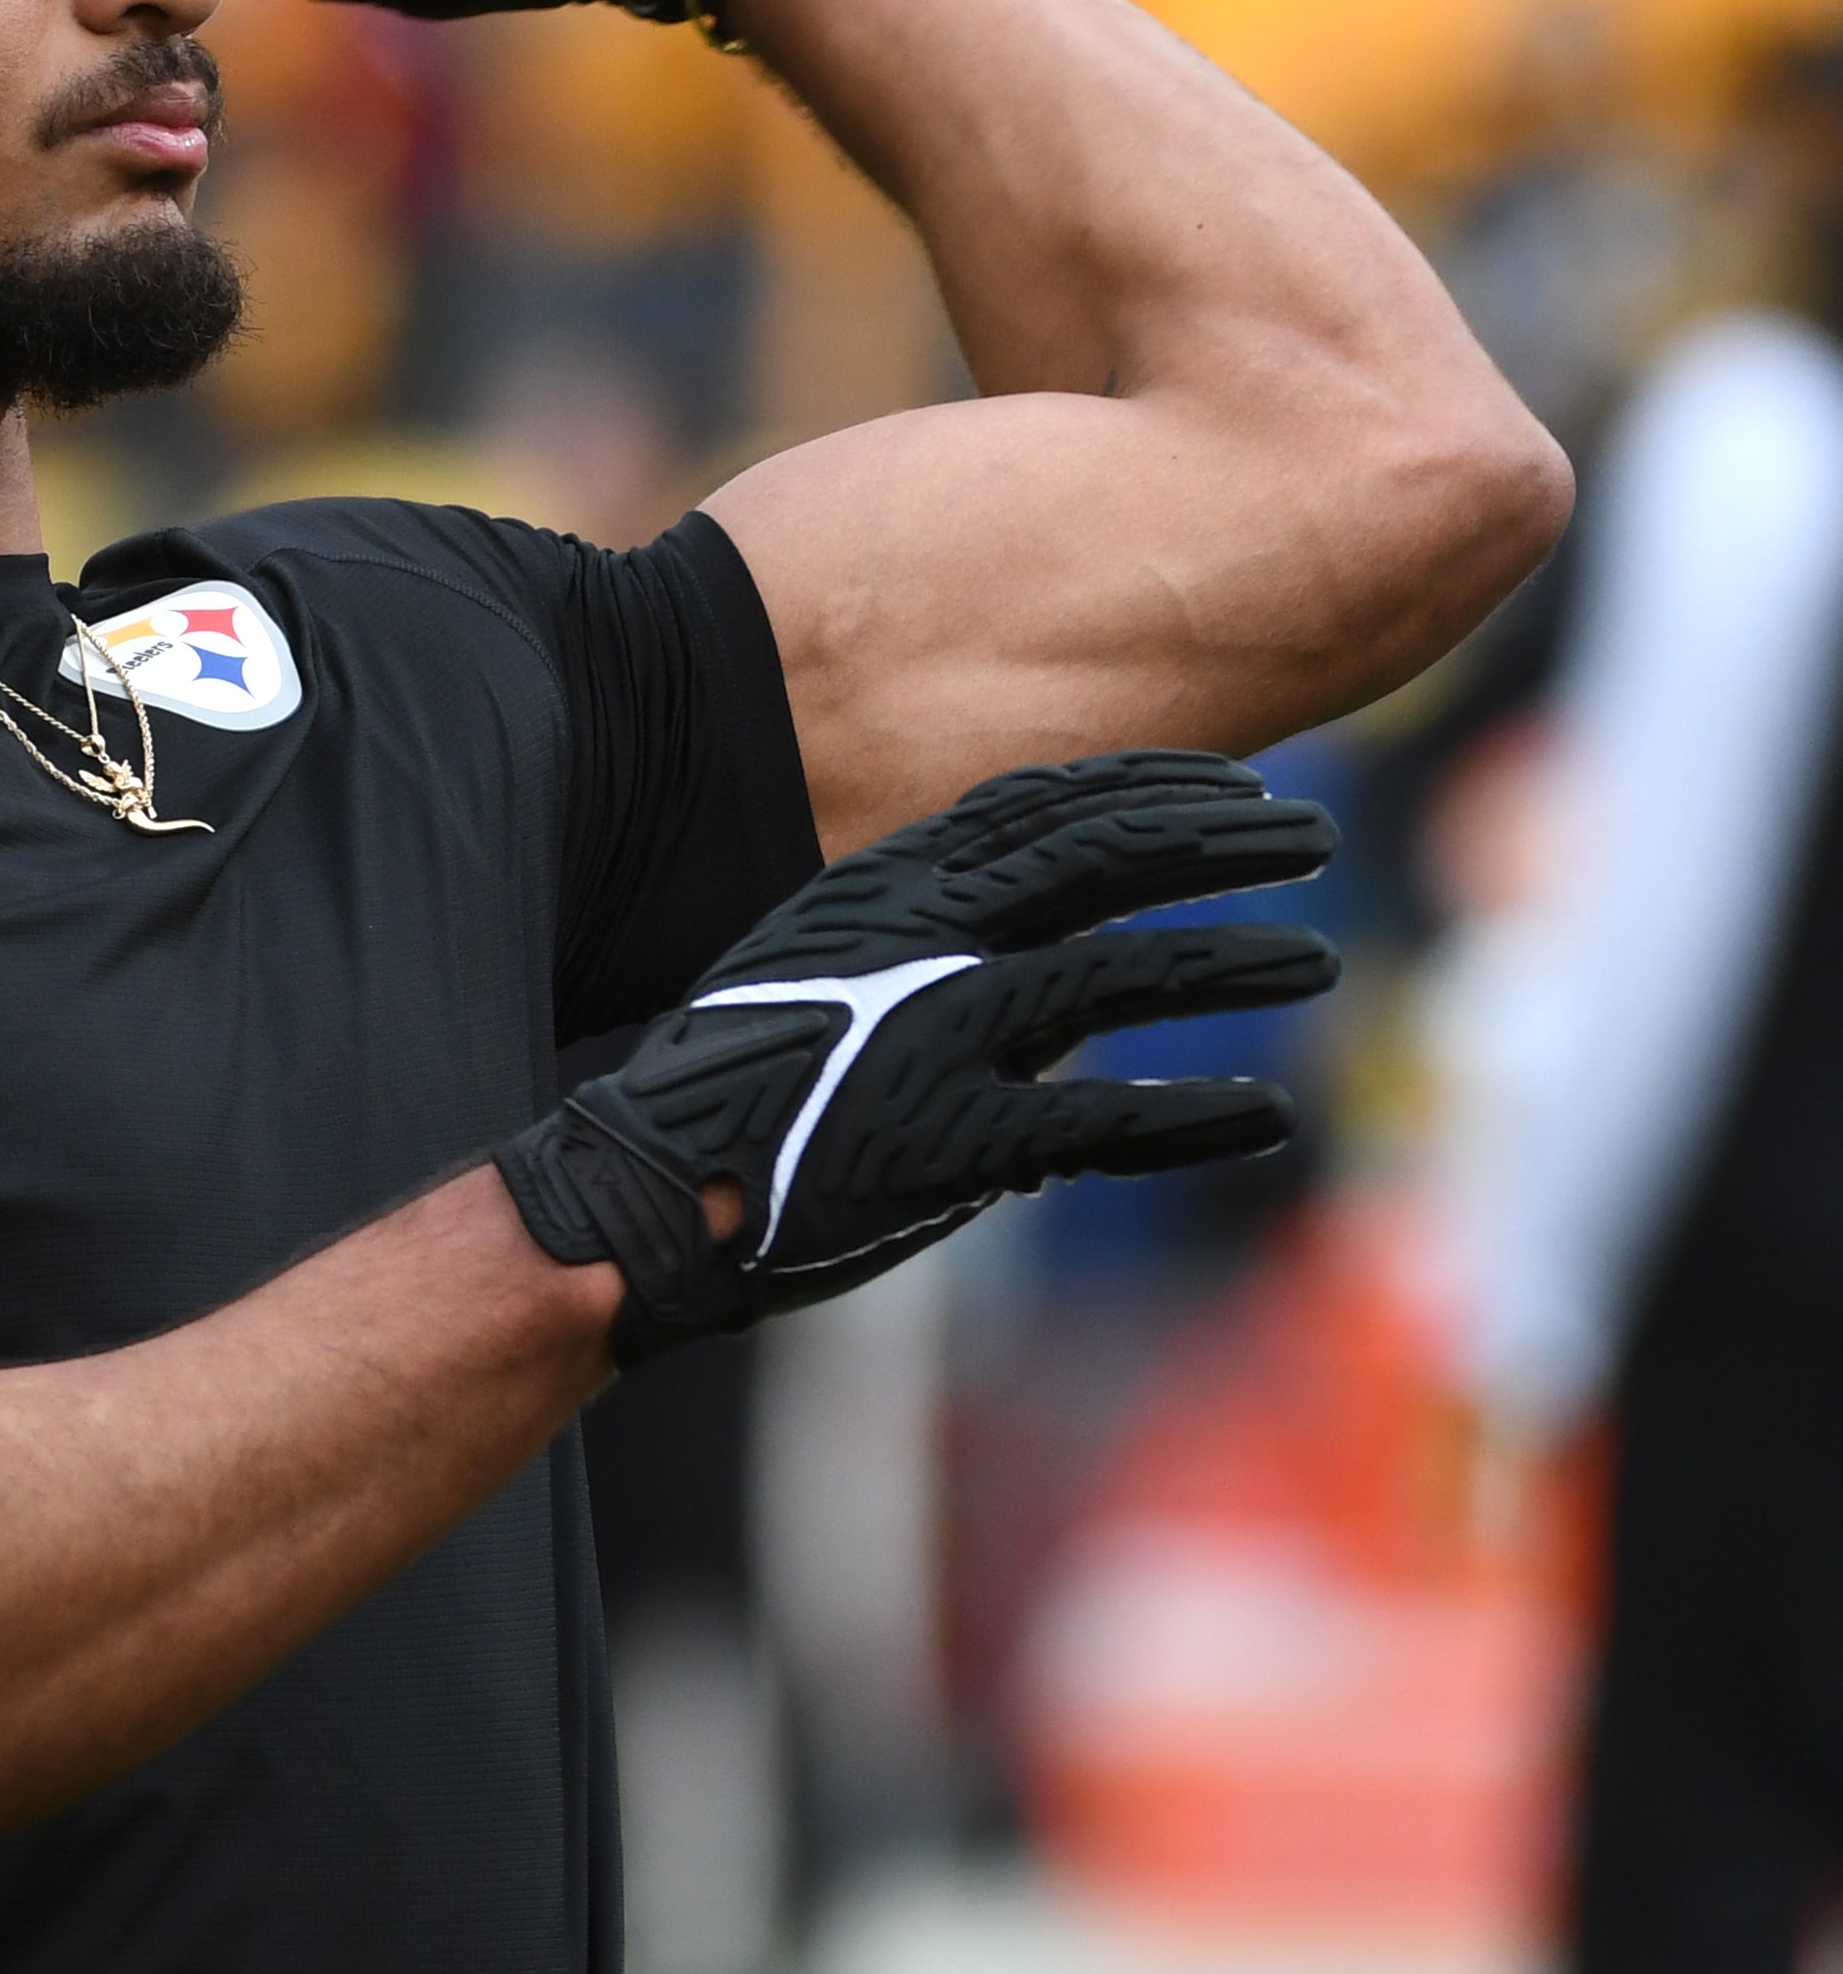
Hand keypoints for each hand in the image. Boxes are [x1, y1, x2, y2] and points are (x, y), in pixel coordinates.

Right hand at [494, 751, 1337, 1362]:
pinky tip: (1269, 1114)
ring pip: (1129, 970)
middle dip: (1221, 834)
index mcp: (889, 881)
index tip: (1235, 784)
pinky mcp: (956, 1139)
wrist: (657, 1190)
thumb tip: (1056, 971)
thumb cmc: (737, 1082)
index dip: (1155, 786)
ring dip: (1237, 960)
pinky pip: (1109, 1121)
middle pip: (1107, 854)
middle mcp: (923, 936)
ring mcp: (942, 1031)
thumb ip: (935, 949)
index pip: (1049, 804)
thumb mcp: (823, 964)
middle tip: (1309, 832)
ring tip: (1316, 957)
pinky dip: (1198, 1115)